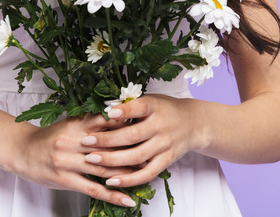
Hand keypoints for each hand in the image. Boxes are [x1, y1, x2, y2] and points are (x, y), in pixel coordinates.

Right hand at [8, 112, 144, 207]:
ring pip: (104, 168)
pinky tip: (128, 199)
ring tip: (147, 176)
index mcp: (76, 124)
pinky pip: (94, 188)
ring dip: (127, 173)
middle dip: (132, 150)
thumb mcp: (69, 124)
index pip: (105, 122)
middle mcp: (73, 141)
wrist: (22, 151)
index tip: (144, 127)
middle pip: (109, 146)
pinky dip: (113, 195)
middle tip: (152, 152)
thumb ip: (90, 123)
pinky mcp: (66, 179)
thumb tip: (118, 118)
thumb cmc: (49, 138)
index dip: (126, 125)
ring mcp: (69, 161)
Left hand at [83, 94, 198, 188]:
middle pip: (133, 135)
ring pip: (137, 156)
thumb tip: (102, 108)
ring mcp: (164, 145)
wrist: (193, 123)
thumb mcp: (151, 99)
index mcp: (155, 107)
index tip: (107, 113)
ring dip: (113, 160)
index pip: (140, 108)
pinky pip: (147, 173)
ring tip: (92, 160)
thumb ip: (131, 104)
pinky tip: (111, 180)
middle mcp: (160, 126)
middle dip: (107, 140)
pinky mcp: (166, 160)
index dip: (124, 111)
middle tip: (85, 142)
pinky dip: (129, 179)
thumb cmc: (165, 109)